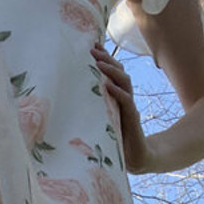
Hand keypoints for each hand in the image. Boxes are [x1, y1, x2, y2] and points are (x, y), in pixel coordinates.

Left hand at [91, 43, 153, 173]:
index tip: (92, 46)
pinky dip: (117, 92)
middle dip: (107, 59)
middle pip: (118, 72)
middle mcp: (125, 98)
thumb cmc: (117, 141)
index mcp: (117, 97)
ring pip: (124, 82)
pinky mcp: (132, 118)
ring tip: (99, 63)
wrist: (137, 157)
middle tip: (92, 49)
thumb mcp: (102, 122)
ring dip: (111, 71)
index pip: (113, 72)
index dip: (105, 58)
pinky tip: (108, 85)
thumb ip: (92, 111)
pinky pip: (126, 101)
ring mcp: (129, 107)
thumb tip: (66, 106)